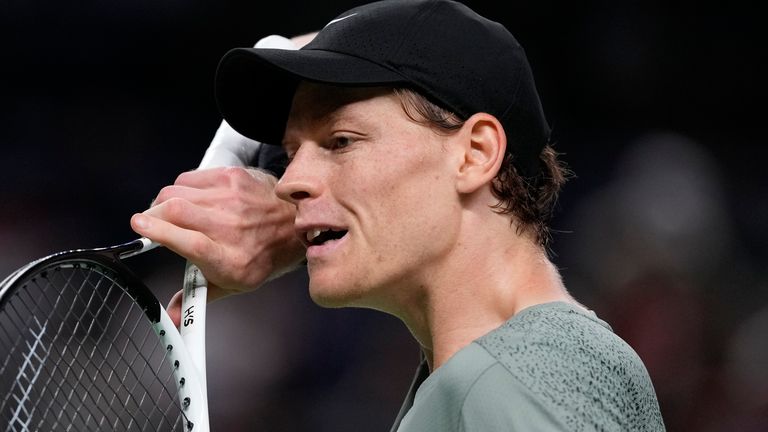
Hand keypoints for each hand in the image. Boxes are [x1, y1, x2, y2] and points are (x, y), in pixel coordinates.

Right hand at [131, 167, 304, 308]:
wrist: (294, 225)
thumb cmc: (262, 256)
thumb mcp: (234, 283)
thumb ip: (197, 296)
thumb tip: (172, 317)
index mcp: (230, 260)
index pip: (190, 242)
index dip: (160, 232)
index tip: (139, 227)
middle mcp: (231, 226)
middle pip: (176, 210)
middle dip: (151, 215)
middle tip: (150, 223)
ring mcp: (232, 198)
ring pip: (176, 191)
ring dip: (163, 203)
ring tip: (170, 214)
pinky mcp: (231, 177)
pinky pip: (188, 178)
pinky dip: (180, 189)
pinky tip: (190, 200)